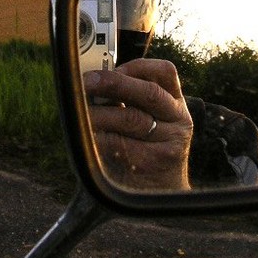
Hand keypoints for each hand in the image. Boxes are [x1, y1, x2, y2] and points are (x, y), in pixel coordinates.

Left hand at [83, 59, 192, 190]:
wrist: (161, 191)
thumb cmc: (144, 149)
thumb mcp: (148, 121)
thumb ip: (129, 101)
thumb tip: (93, 83)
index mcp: (175, 103)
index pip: (166, 72)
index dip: (138, 67)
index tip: (114, 68)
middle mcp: (177, 119)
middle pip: (149, 92)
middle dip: (114, 83)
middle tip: (87, 82)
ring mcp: (170, 141)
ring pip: (132, 118)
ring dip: (100, 113)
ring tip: (80, 114)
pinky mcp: (155, 162)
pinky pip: (122, 145)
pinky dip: (101, 138)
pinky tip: (89, 137)